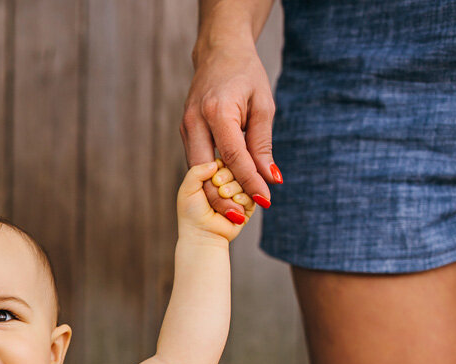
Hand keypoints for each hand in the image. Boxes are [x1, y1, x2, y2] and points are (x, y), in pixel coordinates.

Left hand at [177, 161, 254, 241]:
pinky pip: (252, 195)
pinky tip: (235, 202)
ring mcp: (237, 193)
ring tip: (225, 196)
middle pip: (236, 169)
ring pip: (245, 180)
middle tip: (220, 190)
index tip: (213, 180)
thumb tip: (216, 162)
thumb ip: (197, 170)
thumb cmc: (192, 213)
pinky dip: (243, 197)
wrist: (202, 234)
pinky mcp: (247, 206)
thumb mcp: (188, 188)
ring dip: (234, 188)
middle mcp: (226, 183)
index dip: (219, 168)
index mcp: (211, 177)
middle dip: (227, 178)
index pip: (223, 161)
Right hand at [181, 35, 278, 222]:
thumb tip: (271, 178)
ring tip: (236, 209)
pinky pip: (197, 162)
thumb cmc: (246, 75)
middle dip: (223, 198)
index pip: (234, 156)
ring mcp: (185, 127)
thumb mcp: (263, 106)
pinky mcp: (184, 132)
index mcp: (217, 111)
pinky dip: (210, 178)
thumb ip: (263, 144)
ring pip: (197, 171)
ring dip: (215, 192)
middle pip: (206, 172)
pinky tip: (226, 190)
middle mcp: (195, 122)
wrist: (218, 53)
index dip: (250, 182)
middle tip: (242, 218)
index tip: (264, 201)